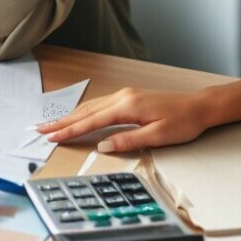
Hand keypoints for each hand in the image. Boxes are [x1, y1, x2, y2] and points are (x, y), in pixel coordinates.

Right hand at [37, 87, 215, 152]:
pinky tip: (78, 115)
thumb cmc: (182, 122)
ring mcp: (124, 95)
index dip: (70, 130)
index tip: (52, 136)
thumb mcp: (158, 136)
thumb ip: (128, 140)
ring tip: (53, 124)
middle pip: (85, 111)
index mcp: (126, 107)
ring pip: (90, 106)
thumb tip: (102, 145)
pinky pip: (99, 104)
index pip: (91, 122)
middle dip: (62, 122)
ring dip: (70, 116)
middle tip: (41, 129)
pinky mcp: (128, 97)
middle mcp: (121, 97)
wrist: (199, 106)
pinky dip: (84, 111)